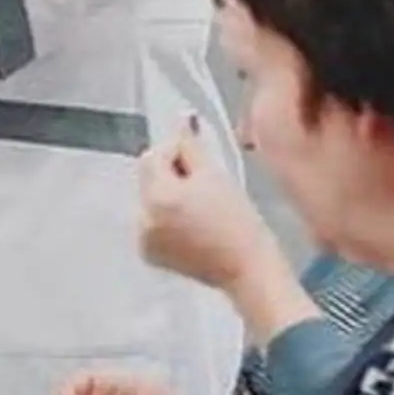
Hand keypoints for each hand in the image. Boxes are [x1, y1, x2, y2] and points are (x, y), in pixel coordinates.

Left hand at [138, 118, 273, 291]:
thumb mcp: (215, 175)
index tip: (199, 160)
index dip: (176, 152)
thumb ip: (191, 145)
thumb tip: (181, 121)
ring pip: (151, 197)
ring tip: (202, 207)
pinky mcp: (150, 254)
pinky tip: (193, 226)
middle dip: (172, 173)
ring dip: (169, 194)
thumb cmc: (240, 224)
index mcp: (157, 197)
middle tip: (204, 186)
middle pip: (148, 176)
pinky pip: (152, 220)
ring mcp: (144, 239)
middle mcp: (142, 218)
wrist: (251, 273)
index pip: (154, 155)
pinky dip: (167, 216)